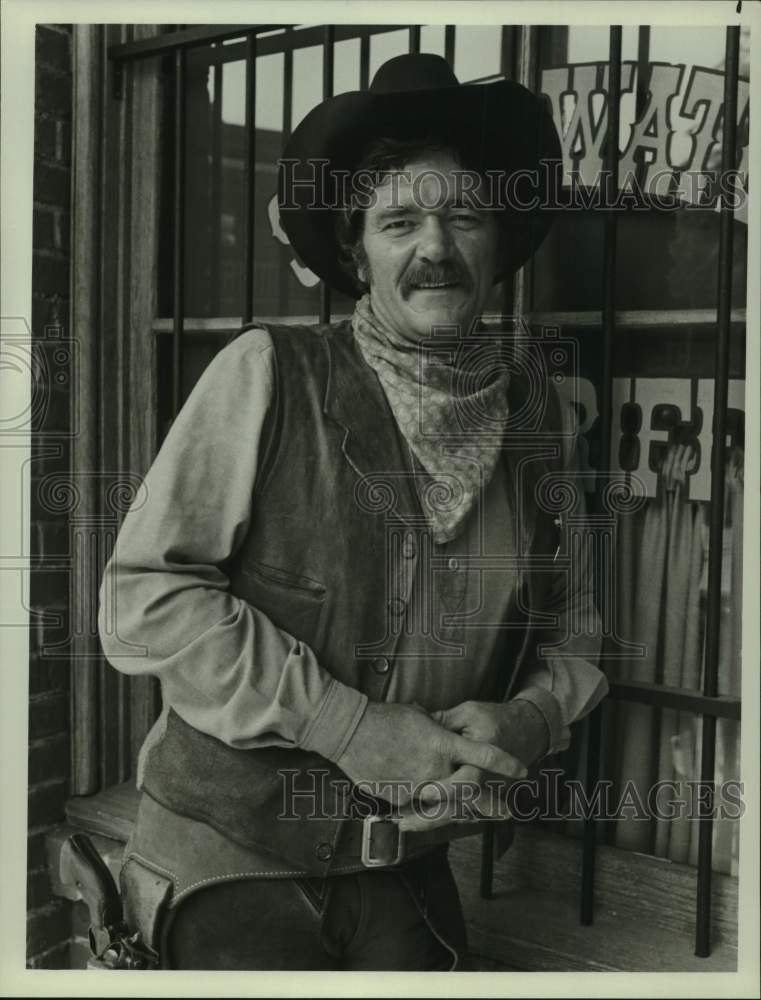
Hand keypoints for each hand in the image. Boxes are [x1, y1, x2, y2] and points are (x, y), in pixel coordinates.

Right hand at [334, 701, 526, 807]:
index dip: (506, 763)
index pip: (485, 755)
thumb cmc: (384, 717)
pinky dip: (425, 810)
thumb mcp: (419, 716)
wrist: (350, 730)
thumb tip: (445, 731)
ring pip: (447, 805)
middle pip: (471, 792)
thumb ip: (437, 729)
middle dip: (492, 803)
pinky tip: (429, 814)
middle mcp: (435, 768)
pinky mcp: (400, 798)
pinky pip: (419, 807)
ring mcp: (418, 786)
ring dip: (462, 810)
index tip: (522, 770)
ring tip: (476, 816)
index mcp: (443, 743)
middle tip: (506, 809)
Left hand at [395, 699, 548, 832]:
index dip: (446, 789)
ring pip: (460, 815)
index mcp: (486, 757)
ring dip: (433, 821)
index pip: (468, 780)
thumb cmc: (495, 719)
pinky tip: (419, 820)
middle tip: (404, 820)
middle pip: (461, 806)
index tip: (424, 793)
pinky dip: (443, 817)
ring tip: (404, 824)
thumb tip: (414, 722)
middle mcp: (490, 780)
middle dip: (433, 816)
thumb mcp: (469, 713)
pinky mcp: (487, 799)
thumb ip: (442, 721)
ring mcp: (491, 793)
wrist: (528, 730)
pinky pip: (464, 813)